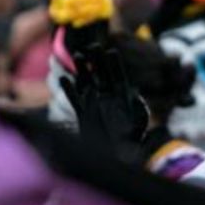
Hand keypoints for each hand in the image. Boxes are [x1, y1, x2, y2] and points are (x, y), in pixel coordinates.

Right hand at [62, 44, 149, 166]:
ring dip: (82, 70)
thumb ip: (140, 115)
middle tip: (93, 45)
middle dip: (97, 61)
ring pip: (87, 83)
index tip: (111, 52)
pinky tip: (64, 79)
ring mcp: (95, 105)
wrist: (116, 159)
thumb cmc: (131, 145)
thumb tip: (139, 100)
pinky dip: (69, 90)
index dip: (115, 65)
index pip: (119, 77)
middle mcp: (109, 99)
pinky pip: (75, 100)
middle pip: (102, 75)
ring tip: (77, 54)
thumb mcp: (140, 128)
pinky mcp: (83, 114)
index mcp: (124, 99)